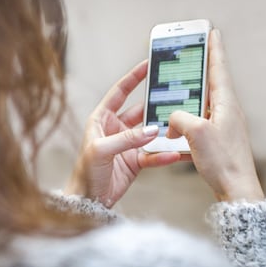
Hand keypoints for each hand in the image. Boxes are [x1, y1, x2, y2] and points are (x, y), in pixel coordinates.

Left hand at [65, 61, 179, 206]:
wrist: (89, 200)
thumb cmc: (86, 172)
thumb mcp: (101, 150)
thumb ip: (126, 138)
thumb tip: (152, 129)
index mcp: (102, 119)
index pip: (119, 93)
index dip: (133, 78)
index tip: (148, 65)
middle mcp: (115, 129)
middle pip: (139, 111)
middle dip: (155, 104)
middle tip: (174, 95)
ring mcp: (127, 145)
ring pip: (149, 133)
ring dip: (163, 130)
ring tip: (180, 125)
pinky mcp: (135, 161)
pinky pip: (153, 155)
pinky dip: (163, 154)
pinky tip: (174, 153)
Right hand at [167, 29, 263, 201]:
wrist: (235, 188)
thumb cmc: (223, 161)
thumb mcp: (195, 133)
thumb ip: (179, 118)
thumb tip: (172, 118)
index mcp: (225, 104)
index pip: (219, 69)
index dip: (214, 49)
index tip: (211, 34)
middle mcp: (226, 112)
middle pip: (211, 84)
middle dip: (200, 70)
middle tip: (190, 58)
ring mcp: (222, 125)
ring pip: (201, 105)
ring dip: (188, 102)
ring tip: (175, 99)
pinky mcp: (216, 139)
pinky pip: (198, 124)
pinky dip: (186, 125)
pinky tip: (175, 133)